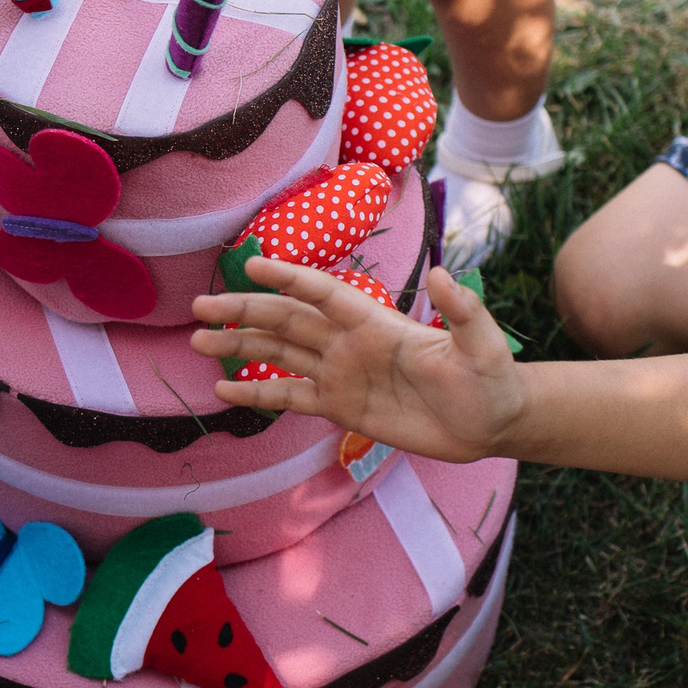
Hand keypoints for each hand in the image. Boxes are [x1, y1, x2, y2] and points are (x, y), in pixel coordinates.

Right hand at [189, 261, 525, 462]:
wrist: (488, 423)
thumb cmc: (490, 379)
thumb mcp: (482, 345)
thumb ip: (462, 311)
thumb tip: (443, 274)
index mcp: (376, 322)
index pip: (323, 293)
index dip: (289, 278)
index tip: (250, 264)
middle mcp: (349, 342)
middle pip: (286, 320)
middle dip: (243, 311)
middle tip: (200, 306)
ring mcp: (340, 373)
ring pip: (279, 354)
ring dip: (239, 347)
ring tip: (198, 340)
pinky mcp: (339, 406)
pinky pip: (290, 397)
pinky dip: (256, 394)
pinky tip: (222, 392)